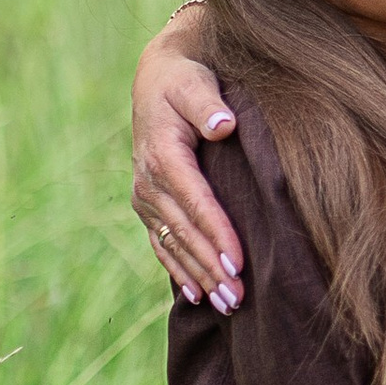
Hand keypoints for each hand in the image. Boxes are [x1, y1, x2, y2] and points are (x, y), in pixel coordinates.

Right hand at [133, 13, 243, 306]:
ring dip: (199, 276)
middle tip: (239, 297)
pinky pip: (162, 243)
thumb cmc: (186, 79)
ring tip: (228, 305)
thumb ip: (208, 102)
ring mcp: (145, 196)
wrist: (157, 78)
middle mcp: (149, 180)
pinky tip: (198, 294)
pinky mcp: (148, 204)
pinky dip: (178, 269)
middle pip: (185, 232)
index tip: (240, 261)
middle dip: (212, 266)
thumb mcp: (195, 81)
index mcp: (163, 154)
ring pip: (174, 244)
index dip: (217, 233)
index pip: (195, 201)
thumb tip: (223, 125)